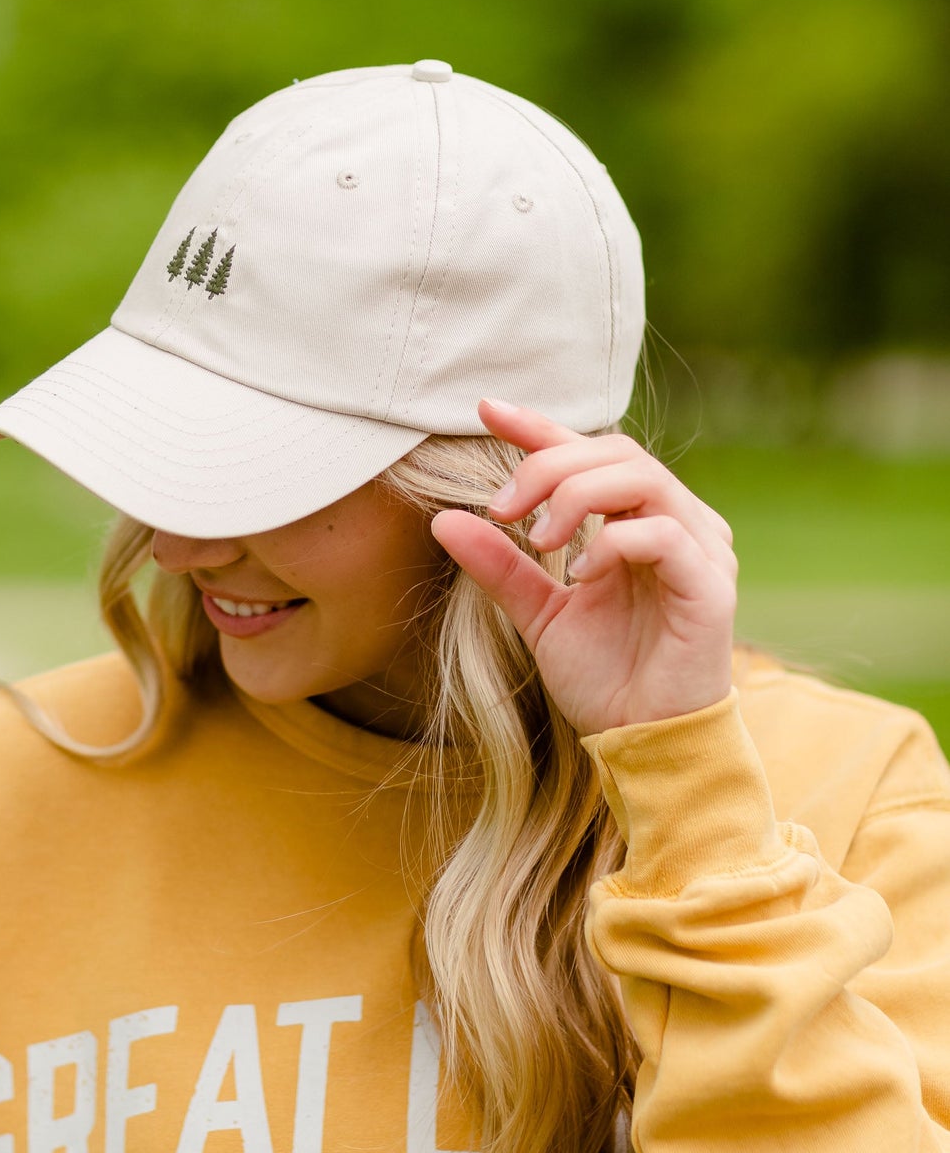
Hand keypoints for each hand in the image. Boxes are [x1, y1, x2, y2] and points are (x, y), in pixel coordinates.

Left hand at [430, 400, 736, 733]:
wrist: (644, 742)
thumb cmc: (605, 676)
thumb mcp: (538, 612)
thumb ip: (500, 564)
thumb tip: (442, 519)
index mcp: (638, 519)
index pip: (590, 452)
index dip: (540, 426)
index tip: (485, 410)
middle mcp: (676, 522)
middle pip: (614, 451)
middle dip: (547, 467)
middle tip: (500, 508)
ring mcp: (701, 548)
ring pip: (641, 477)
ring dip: (575, 496)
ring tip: (538, 539)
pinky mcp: (711, 584)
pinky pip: (663, 533)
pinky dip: (612, 543)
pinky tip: (579, 574)